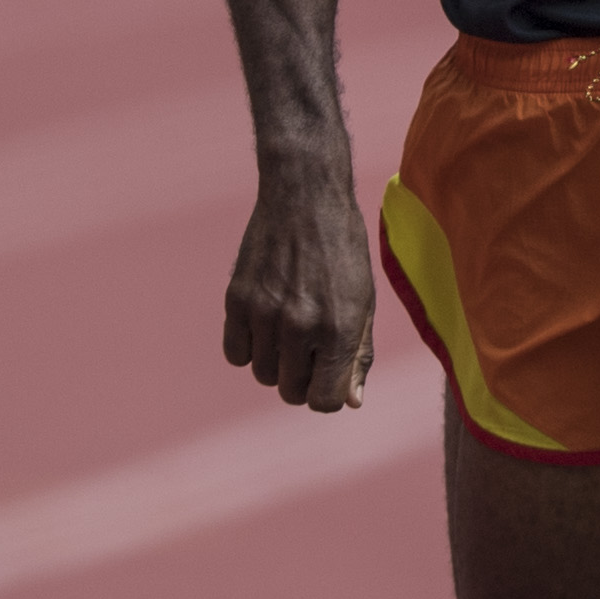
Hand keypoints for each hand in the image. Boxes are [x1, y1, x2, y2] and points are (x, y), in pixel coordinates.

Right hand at [221, 161, 375, 411]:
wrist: (305, 197)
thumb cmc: (342, 249)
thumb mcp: (363, 302)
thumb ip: (358, 354)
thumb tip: (352, 401)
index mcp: (338, 328)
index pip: (324, 401)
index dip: (327, 394)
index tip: (327, 375)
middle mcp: (299, 326)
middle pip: (290, 392)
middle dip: (301, 380)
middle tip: (308, 350)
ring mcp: (264, 313)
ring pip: (262, 374)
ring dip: (275, 363)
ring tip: (288, 331)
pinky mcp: (237, 300)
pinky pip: (236, 353)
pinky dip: (249, 347)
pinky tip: (264, 325)